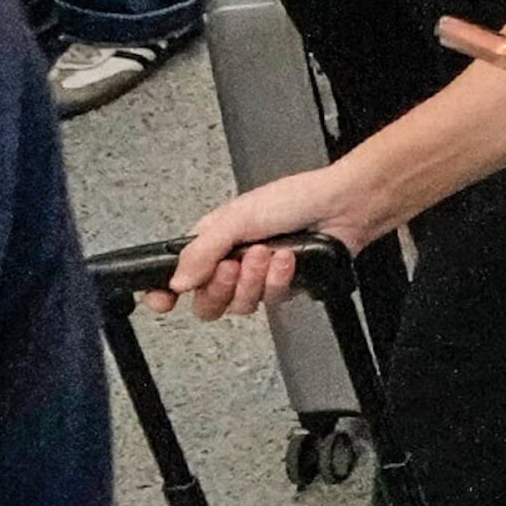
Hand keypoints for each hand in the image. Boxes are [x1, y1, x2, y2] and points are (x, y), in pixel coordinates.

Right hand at [171, 155, 392, 318]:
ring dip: (255, 280)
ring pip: (239, 306)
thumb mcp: (238, 217)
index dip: (166, 292)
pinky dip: (279, 281)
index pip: (179, 274)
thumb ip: (203, 251)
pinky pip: (271, 302)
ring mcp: (257, 277)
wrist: (342, 207)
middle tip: (235, 264)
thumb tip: (178, 281)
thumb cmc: (295, 199)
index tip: (162, 300)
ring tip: (268, 253)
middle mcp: (231, 260)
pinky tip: (288, 260)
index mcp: (212, 239)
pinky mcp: (282, 288)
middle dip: (222, 285)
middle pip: (207, 301)